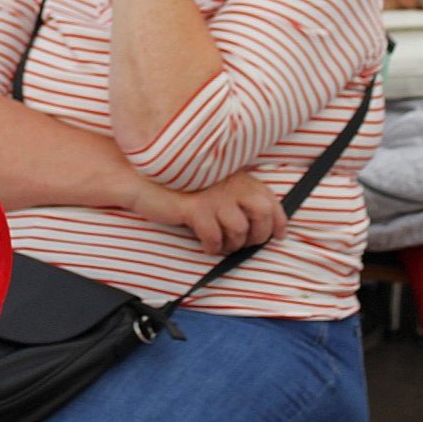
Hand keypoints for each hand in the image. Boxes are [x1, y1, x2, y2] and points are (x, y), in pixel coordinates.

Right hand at [132, 170, 287, 254]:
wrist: (144, 180)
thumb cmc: (178, 185)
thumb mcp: (212, 184)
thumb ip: (234, 194)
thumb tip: (257, 223)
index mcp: (236, 175)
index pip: (270, 199)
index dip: (278, 221)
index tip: (278, 236)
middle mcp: (229, 182)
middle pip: (262, 216)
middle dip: (257, 236)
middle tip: (243, 244)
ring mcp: (214, 195)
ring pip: (239, 230)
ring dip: (232, 245)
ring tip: (221, 244)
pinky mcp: (196, 208)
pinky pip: (215, 237)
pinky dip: (213, 246)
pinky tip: (206, 244)